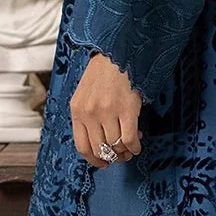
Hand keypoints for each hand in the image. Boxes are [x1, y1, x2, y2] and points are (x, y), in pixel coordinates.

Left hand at [70, 52, 143, 168]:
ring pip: (115, 146)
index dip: (94, 160)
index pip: (82, 146)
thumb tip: (100, 141)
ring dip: (124, 152)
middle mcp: (90, 114)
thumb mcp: (85, 93)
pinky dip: (135, 146)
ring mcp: (107, 112)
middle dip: (111, 157)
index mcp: (77, 110)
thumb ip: (87, 115)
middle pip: (100, 149)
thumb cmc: (103, 72)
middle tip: (120, 156)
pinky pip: (129, 139)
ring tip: (130, 148)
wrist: (119, 53)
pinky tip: (137, 144)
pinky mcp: (126, 110)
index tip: (103, 163)